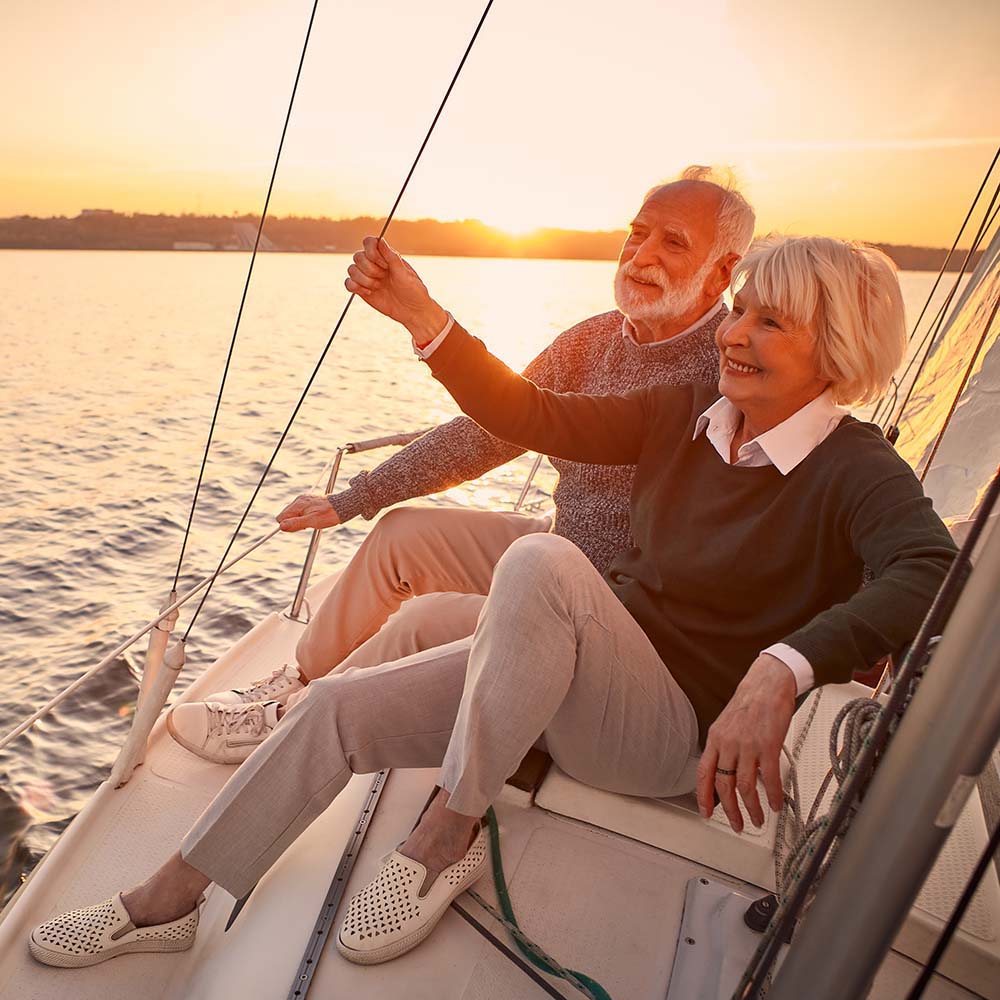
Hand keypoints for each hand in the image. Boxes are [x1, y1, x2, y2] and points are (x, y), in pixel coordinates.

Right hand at [276, 494, 340, 532]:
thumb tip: (281, 527)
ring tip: (312, 520)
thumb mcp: (312, 521)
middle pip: (286, 516)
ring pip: (293, 514)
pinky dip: (304, 516)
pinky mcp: (308, 501)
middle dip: (294, 523)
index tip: (301, 527)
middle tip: (308, 524)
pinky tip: (314, 517)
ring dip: (299, 520)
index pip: (281, 517)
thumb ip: (296, 524)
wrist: (342, 506)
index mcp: (298, 504)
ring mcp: (303, 500)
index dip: (288, 525)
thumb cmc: (329, 514)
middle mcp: (299, 500)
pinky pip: (300, 511)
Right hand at [345, 237, 448, 343]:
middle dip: (370, 269)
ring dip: (364, 280)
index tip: (384, 265)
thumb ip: (392, 257)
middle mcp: (374, 264)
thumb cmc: (413, 291)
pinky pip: (348, 283)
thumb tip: (381, 240)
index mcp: (385, 256)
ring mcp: (367, 276)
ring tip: (378, 287)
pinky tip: (369, 292)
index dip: (372, 252)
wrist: (412, 311)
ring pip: (352, 270)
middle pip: (358, 256)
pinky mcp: (361, 289)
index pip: (369, 242)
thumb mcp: (405, 273)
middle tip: (383, 278)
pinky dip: (356, 287)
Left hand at [696, 654, 796, 832]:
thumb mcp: (727, 723)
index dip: (703, 796)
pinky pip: (769, 779)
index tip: (705, 812)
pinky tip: (776, 804)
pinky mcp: (769, 745)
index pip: (703, 773)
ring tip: (758, 819)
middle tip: (737, 824)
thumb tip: (726, 771)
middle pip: (723, 785)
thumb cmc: (751, 701)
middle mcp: (728, 743)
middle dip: (729, 810)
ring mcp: (748, 745)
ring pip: (745, 787)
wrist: (769, 682)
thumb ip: (725, 747)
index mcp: (715, 738)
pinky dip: (773, 796)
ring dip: (752, 808)